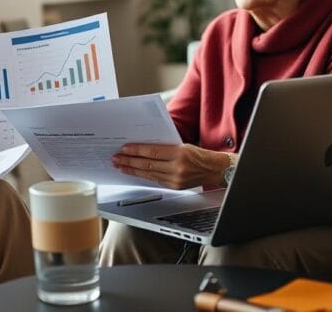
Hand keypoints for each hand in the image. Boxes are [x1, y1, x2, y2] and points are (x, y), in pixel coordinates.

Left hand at [112, 143, 228, 188]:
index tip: (124, 149)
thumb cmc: (199, 154)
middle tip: (116, 158)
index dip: (136, 151)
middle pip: (148, 164)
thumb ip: (165, 146)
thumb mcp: (183, 144)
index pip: (153, 152)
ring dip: (132, 170)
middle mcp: (177, 168)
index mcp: (180, 153)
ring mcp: (176, 179)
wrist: (215, 169)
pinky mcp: (174, 187)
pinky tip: (134, 172)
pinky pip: (155, 180)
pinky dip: (143, 176)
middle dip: (129, 161)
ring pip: (149, 174)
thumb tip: (142, 146)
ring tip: (120, 166)